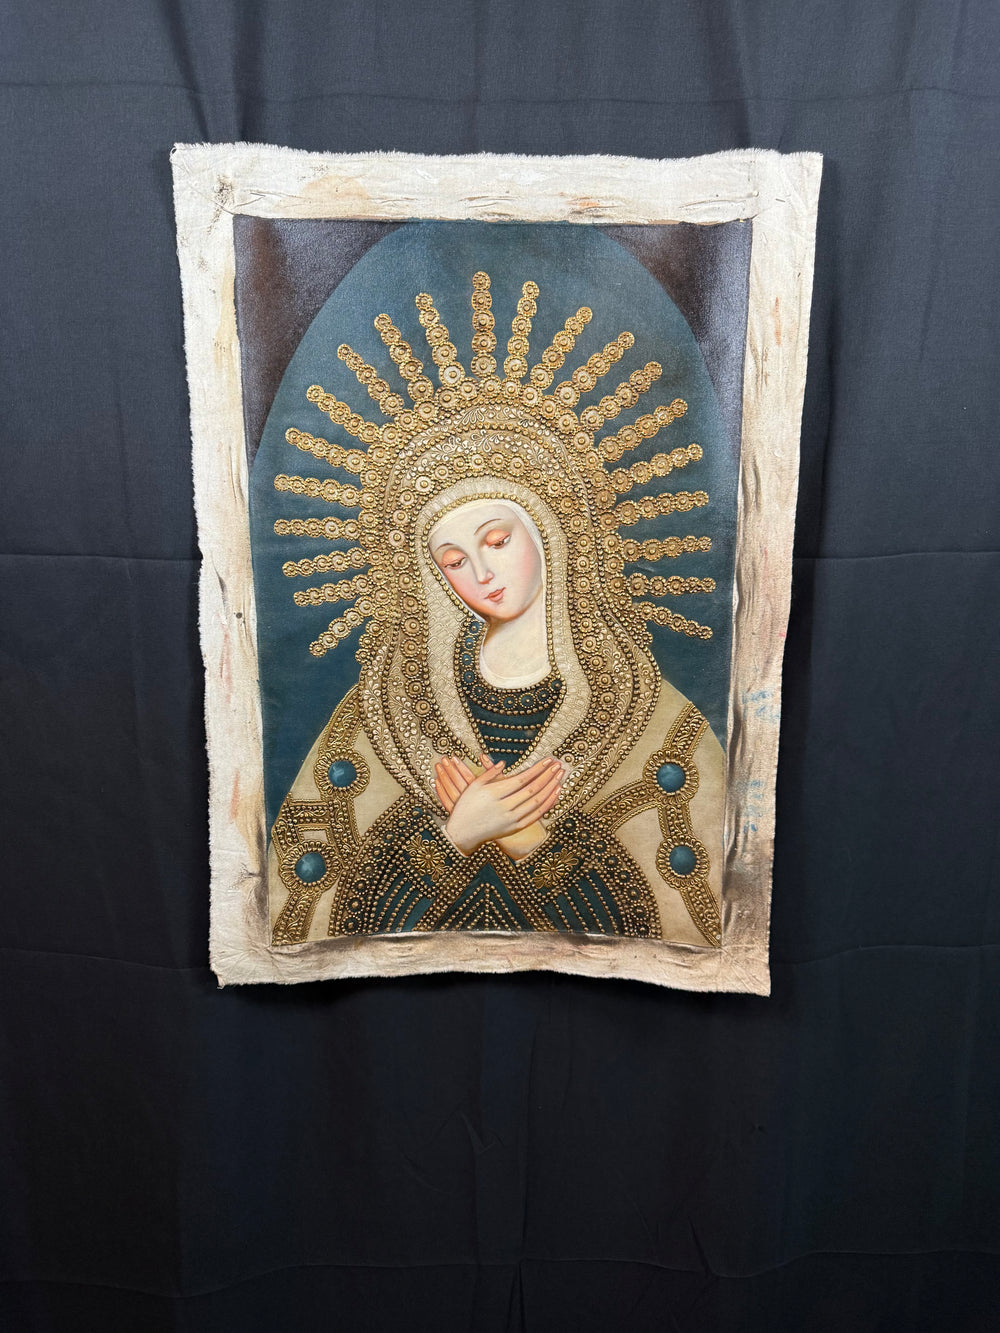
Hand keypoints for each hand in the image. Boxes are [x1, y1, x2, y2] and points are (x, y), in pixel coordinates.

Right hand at [437, 754, 563, 856]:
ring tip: (560, 777)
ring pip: (536, 802)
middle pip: (532, 789)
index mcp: (493, 793)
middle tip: (558, 765)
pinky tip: (555, 794)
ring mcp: (511, 819)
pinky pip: (535, 816)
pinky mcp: (515, 828)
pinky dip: (547, 805)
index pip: (521, 779)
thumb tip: (503, 763)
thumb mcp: (473, 787)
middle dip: (547, 776)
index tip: (548, 760)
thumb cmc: (466, 807)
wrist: (463, 833)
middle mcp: (504, 807)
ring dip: (550, 788)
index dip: (537, 769)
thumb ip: (489, 774)